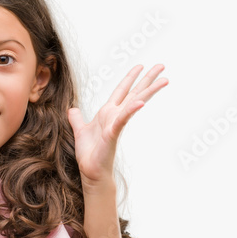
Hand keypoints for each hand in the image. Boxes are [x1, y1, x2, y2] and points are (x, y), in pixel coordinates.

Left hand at [67, 64, 167, 190]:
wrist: (90, 171)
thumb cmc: (89, 154)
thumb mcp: (80, 130)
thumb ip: (77, 118)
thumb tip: (72, 109)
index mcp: (108, 112)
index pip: (122, 90)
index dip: (131, 77)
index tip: (141, 66)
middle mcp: (115, 115)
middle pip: (134, 92)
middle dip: (148, 79)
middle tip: (161, 66)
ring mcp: (116, 123)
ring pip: (135, 102)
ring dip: (149, 90)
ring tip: (164, 80)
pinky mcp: (113, 133)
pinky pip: (123, 119)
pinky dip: (131, 110)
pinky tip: (140, 102)